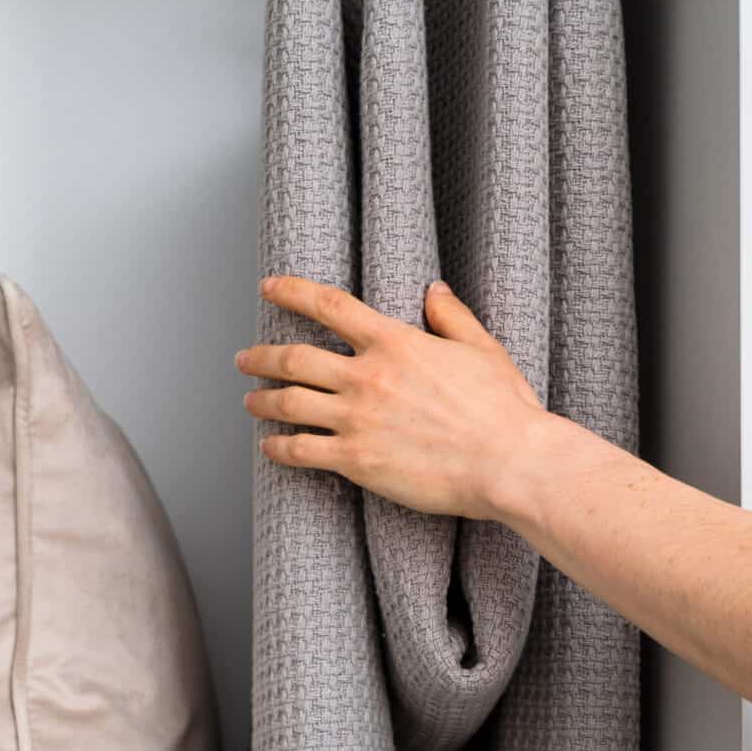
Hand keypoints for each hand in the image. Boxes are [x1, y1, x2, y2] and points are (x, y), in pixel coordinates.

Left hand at [239, 275, 556, 524]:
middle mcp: (367, 376)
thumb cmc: (501, 409)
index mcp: (394, 342)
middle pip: (294, 358)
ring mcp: (356, 419)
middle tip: (245, 359)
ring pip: (288, 404)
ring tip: (250, 402)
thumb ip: (451, 317)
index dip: (292, 292)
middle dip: (261, 357)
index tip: (269, 288)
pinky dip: (278, 447)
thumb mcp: (481, 349)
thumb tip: (433, 291)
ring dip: (262, 401)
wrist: (506, 462)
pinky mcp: (355, 460)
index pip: (329, 306)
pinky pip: (301, 451)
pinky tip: (269, 447)